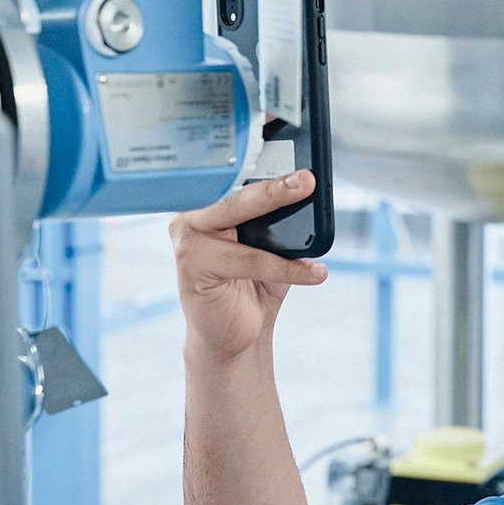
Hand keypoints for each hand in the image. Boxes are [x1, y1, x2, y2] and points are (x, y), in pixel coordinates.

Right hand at [170, 171, 328, 362]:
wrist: (236, 337)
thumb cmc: (252, 287)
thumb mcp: (270, 247)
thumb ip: (278, 223)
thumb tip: (305, 197)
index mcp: (209, 206)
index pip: (239, 180)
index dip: (268, 171)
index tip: (298, 167)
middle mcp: (192, 217)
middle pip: (237, 195)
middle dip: (274, 188)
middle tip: (306, 181)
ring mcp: (187, 240)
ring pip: (239, 221)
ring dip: (281, 222)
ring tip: (316, 231)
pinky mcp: (192, 267)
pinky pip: (248, 260)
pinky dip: (282, 267)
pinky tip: (311, 272)